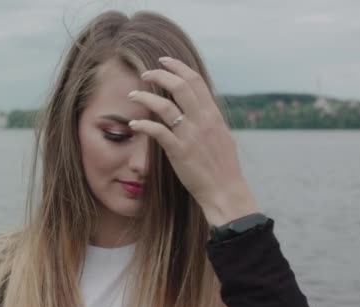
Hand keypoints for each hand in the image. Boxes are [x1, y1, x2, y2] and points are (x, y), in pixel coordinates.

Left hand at [127, 56, 258, 226]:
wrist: (226, 191)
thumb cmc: (223, 167)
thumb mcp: (222, 136)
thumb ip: (209, 120)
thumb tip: (201, 106)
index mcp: (213, 114)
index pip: (196, 81)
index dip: (178, 67)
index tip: (164, 61)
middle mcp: (203, 121)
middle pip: (180, 86)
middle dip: (159, 75)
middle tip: (145, 73)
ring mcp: (191, 135)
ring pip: (165, 106)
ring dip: (145, 97)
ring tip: (133, 94)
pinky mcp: (179, 151)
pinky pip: (158, 131)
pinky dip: (144, 124)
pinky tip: (134, 123)